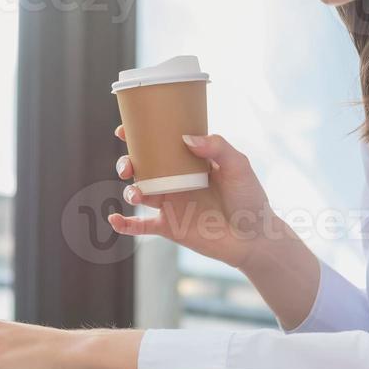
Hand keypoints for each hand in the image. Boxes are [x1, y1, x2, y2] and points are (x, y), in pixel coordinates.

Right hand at [107, 125, 283, 270]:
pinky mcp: (169, 227)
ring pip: (139, 193)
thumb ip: (217, 147)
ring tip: (136, 194)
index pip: (160, 144)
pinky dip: (124, 224)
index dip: (139, 135)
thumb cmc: (250, 198)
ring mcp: (170, 204)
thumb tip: (186, 138)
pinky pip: (140, 226)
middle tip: (128, 165)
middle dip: (127, 163)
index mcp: (189, 161)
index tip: (124, 130)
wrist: (254, 238)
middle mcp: (175, 180)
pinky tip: (114, 219)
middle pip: (142, 167)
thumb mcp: (238, 166)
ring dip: (130, 190)